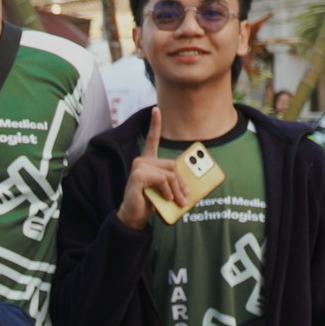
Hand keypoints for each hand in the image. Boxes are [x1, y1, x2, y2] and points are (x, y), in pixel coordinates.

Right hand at [117, 108, 187, 229]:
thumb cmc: (150, 202)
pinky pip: (163, 179)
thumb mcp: (165, 189)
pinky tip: (165, 198)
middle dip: (181, 182)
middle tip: (185, 197)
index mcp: (148, 162)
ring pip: (169, 173)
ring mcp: (138, 167)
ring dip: (177, 189)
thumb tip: (189, 184)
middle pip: (172, 164)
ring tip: (178, 201)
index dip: (155, 124)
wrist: (134, 216)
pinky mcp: (138, 176)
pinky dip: (168, 191)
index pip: (152, 139)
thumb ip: (174, 182)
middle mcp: (141, 161)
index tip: (156, 109)